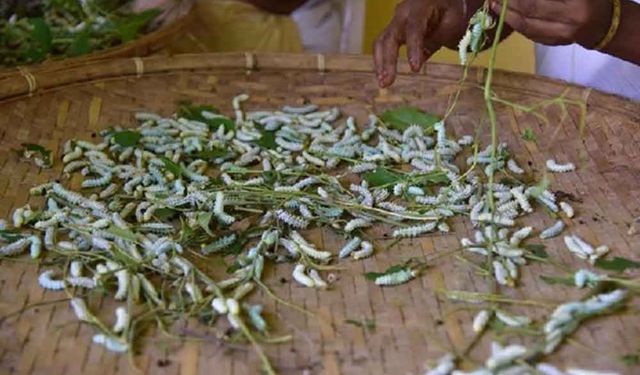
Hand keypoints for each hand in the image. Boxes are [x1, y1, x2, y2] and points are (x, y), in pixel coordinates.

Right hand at [374, 0, 471, 87]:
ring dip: (381, 63)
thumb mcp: (452, 23)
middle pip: (391, 36)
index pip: (413, 27)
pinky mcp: (394, 33)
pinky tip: (384, 78)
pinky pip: (383, 47)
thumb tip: (420, 57)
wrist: (447, 7)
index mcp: (420, 6)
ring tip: (383, 83)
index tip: (415, 69)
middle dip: (388, 60)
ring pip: (382, 42)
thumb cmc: (453, 14)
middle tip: (388, 82)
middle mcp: (403, 13)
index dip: (413, 48)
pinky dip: (382, 62)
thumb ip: (437, 38)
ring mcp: (396, 22)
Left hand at [490, 0, 612, 47]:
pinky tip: (506, 15)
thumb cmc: (595, 0)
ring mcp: (560, 36)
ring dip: (507, 14)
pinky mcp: (553, 43)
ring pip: (526, 26)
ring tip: (494, 4)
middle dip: (509, 3)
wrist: (607, 25)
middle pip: (529, 12)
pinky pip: (529, 33)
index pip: (537, 2)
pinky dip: (515, 23)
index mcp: (577, 4)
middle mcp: (568, 22)